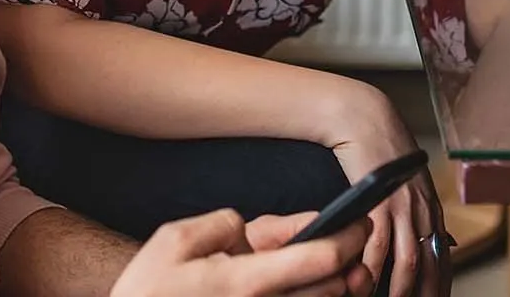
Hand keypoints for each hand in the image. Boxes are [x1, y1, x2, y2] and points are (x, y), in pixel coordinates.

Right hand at [110, 210, 373, 296]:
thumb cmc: (148, 290)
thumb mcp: (175, 241)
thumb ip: (223, 224)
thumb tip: (251, 230)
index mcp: (246, 282)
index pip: (320, 258)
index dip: (350, 236)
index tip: (360, 220)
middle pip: (332, 289)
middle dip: (354, 264)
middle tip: (359, 244)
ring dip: (340, 288)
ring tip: (348, 270)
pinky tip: (316, 287)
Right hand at [324, 92, 439, 296]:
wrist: (364, 119)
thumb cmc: (380, 149)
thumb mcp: (407, 182)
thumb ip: (419, 211)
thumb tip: (438, 239)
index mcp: (430, 206)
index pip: (444, 254)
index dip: (443, 282)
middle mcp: (422, 209)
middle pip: (432, 263)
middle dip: (427, 292)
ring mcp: (402, 206)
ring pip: (409, 259)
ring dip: (402, 288)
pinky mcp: (379, 202)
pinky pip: (378, 243)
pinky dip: (373, 268)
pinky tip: (367, 281)